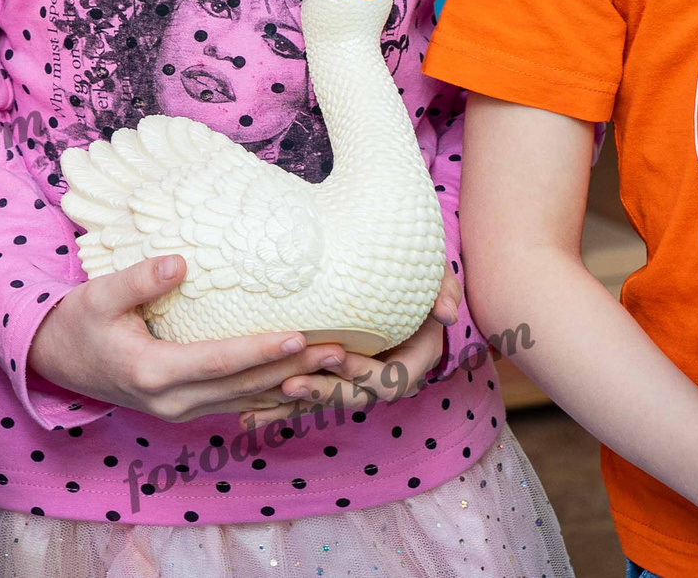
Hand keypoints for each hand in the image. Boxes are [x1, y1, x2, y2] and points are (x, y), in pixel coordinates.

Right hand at [27, 254, 348, 422]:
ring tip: (335, 368)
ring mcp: (180, 411)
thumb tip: (180, 262)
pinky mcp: (187, 409)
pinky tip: (305, 385)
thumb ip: (139, 280)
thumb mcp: (98, 295)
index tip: (299, 335)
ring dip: (292, 386)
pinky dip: (272, 397)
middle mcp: (171, 401)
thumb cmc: (79, 322)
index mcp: (151, 372)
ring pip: (246, 401)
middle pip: (243, 387)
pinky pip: (237, 407)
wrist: (56, 361)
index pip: (218, 362)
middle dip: (294, 371)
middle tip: (340, 352)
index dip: (260, 350)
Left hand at [248, 272, 462, 428]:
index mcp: (412, 362)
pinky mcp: (334, 382)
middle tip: (291, 383)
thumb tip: (446, 314)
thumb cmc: (419, 283)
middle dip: (323, 392)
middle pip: (354, 399)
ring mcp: (358, 384)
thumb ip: (444, 292)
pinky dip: (281, 410)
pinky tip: (250, 417)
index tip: (334, 354)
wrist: (402, 290)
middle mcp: (385, 380)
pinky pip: (309, 401)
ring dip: (297, 406)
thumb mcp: (437, 281)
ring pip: (327, 404)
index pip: (390, 380)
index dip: (361, 372)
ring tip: (264, 402)